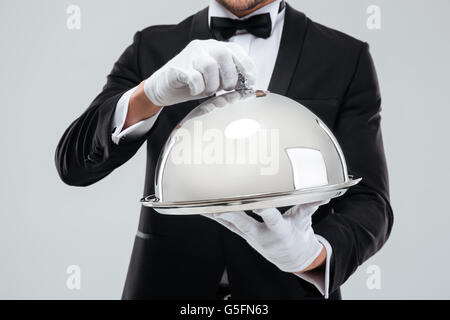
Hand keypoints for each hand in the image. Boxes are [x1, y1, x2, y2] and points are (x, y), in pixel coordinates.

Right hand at [144, 39, 255, 106]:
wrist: (163, 88)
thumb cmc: (192, 84)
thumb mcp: (215, 81)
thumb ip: (230, 80)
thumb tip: (248, 88)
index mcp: (215, 48)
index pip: (236, 51)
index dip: (246, 67)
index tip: (250, 82)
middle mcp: (203, 47)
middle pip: (223, 55)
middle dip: (229, 76)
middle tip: (225, 89)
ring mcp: (189, 55)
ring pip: (209, 65)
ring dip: (213, 84)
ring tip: (208, 90)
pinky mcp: (178, 67)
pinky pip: (194, 77)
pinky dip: (198, 88)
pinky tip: (196, 91)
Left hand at [203, 200, 328, 272]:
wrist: (292, 259)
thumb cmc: (298, 237)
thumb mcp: (305, 222)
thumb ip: (310, 206)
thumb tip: (325, 193)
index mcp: (280, 231)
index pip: (272, 219)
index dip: (264, 211)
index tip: (257, 202)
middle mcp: (262, 236)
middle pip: (244, 225)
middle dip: (231, 215)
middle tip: (218, 205)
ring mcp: (251, 237)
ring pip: (232, 226)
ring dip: (217, 216)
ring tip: (202, 205)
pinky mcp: (244, 236)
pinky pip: (228, 226)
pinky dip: (216, 218)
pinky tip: (204, 209)